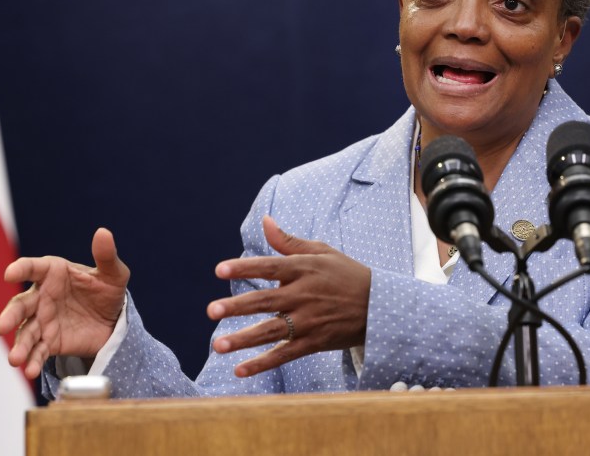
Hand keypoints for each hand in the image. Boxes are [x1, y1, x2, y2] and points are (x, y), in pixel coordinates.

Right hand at [0, 228, 129, 379]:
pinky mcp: (49, 341)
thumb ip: (106, 256)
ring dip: (19, 345)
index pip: (33, 268)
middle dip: (10, 315)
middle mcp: (42, 296)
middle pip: (21, 304)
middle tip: (2, 326)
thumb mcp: (114, 274)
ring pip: (26, 332)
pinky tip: (29, 370)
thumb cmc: (108, 290)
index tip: (10, 273)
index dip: (21, 268)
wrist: (113, 321)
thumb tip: (103, 232)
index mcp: (53, 272)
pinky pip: (38, 351)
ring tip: (15, 359)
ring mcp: (43, 320)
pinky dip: (32, 361)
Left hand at [206, 216, 370, 377]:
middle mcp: (304, 295)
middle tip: (211, 310)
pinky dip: (263, 363)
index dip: (245, 267)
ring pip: (272, 331)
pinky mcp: (314, 342)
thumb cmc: (345, 274)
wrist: (378, 305)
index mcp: (304, 269)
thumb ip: (289, 241)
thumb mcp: (321, 252)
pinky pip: (285, 355)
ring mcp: (309, 321)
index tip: (219, 269)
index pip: (269, 267)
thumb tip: (265, 221)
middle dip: (237, 306)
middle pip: (266, 301)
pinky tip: (239, 369)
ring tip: (218, 346)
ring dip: (244, 340)